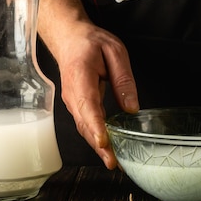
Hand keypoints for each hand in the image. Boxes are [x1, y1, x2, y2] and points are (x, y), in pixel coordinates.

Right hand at [53, 21, 138, 168]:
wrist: (69, 38)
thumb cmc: (91, 43)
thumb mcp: (115, 52)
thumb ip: (123, 79)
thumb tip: (131, 107)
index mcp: (81, 76)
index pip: (88, 105)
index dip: (96, 125)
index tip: (104, 141)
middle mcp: (73, 94)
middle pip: (85, 124)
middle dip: (99, 145)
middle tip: (114, 162)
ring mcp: (72, 102)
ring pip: (84, 128)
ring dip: (97, 146)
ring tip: (114, 162)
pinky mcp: (77, 106)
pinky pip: (86, 124)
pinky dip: (96, 138)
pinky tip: (108, 148)